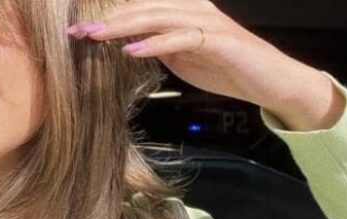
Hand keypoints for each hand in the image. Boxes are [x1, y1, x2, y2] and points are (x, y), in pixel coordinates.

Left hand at [66, 0, 341, 129]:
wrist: (270, 81)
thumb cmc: (226, 68)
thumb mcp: (182, 57)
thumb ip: (158, 46)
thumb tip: (126, 46)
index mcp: (183, 11)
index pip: (139, 9)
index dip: (108, 18)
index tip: (77, 29)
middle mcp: (194, 9)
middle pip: (142, 8)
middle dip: (106, 20)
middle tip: (76, 31)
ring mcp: (207, 22)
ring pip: (158, 17)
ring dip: (123, 27)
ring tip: (95, 37)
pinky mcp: (218, 40)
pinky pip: (182, 38)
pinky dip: (155, 44)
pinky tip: (133, 51)